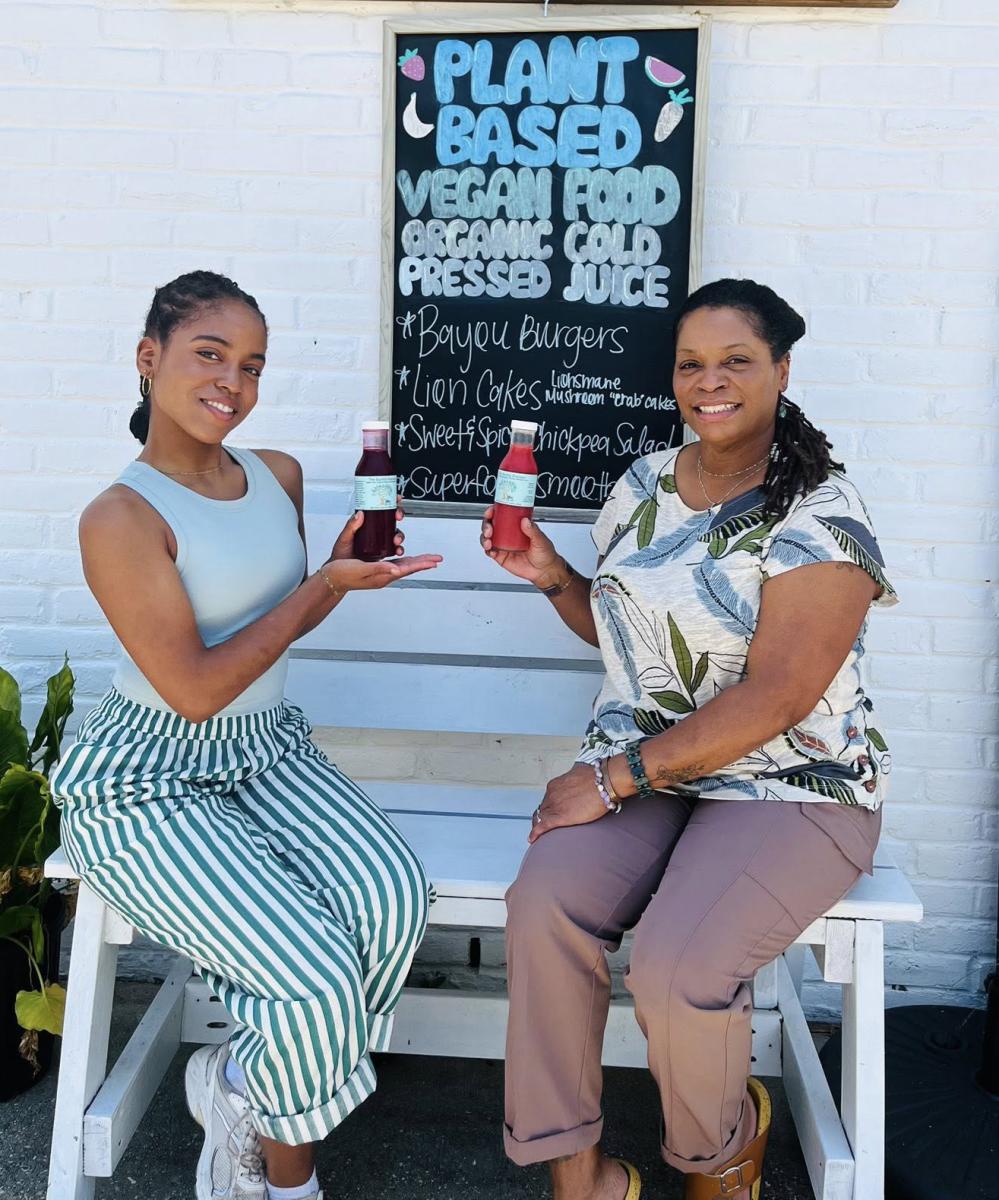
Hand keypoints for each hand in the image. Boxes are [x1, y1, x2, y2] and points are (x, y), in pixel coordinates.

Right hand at [321, 551, 440, 593]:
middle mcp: (385, 575)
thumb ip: (378, 568)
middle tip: (437, 559)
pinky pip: (395, 564)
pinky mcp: (376, 569)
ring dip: (416, 561)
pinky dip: (404, 560)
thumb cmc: (343, 574)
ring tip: (428, 559)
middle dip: (424, 562)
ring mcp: (381, 573)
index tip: (434, 561)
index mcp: (383, 576)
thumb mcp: (361, 569)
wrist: (332, 579)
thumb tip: (396, 570)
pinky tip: (407, 557)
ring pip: (404, 566)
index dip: (422, 564)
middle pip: (410, 567)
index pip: (408, 568)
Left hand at [330, 497, 408, 560]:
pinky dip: (399, 548)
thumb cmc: (340, 555)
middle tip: (398, 517)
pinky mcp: (383, 552)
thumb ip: (351, 526)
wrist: (342, 574)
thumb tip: (359, 513)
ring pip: (394, 533)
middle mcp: (374, 531)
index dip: (389, 502)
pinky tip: (398, 551)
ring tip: (396, 540)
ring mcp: (380, 541)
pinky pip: (395, 548)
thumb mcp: (344, 538)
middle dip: (398, 515)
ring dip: (399, 535)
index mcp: (364, 524)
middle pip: (390, 519)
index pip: (378, 509)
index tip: (396, 498)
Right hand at [479, 507, 563, 587]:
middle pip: (491, 525)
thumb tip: (525, 521)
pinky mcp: (501, 557)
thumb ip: (533, 530)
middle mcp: (508, 534)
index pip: (502, 515)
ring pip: (488, 538)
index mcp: (517, 526)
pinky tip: (491, 550)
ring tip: (489, 541)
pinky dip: (488, 550)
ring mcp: (503, 545)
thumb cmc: (545, 554)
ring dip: (484, 538)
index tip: (491, 511)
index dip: (493, 511)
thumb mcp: (541, 540)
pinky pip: (490, 552)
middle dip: (486, 525)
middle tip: (489, 529)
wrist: (544, 571)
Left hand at [528, 762, 607, 843]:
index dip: (548, 806)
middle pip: (543, 808)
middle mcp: (552, 794)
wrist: (604, 782)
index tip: (550, 811)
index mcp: (556, 784)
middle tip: (543, 825)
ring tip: (538, 834)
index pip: (547, 798)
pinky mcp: (559, 817)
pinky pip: (542, 826)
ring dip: (539, 825)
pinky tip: (532, 839)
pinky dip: (536, 833)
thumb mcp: (581, 776)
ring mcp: (554, 805)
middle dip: (542, 816)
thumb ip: (575, 782)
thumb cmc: (597, 778)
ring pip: (540, 817)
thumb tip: (579, 784)